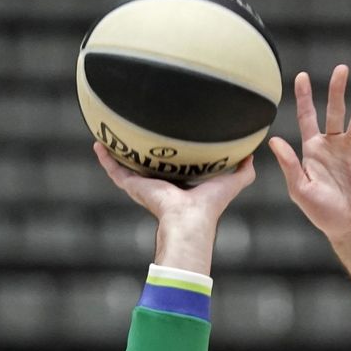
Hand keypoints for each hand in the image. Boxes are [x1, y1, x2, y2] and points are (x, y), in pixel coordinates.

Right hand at [93, 144, 255, 275]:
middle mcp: (160, 184)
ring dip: (117, 152)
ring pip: (126, 167)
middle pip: (147, 165)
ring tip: (108, 135)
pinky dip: (105, 159)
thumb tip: (253, 155)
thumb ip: (243, 171)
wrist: (189, 218)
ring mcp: (144, 186)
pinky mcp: (133, 186)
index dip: (169, 153)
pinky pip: (115, 171)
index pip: (172, 166)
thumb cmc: (210, 205)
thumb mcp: (230, 182)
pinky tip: (97, 144)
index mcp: (180, 184)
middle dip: (140, 152)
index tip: (166, 138)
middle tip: (135, 131)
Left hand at [270, 66, 350, 293]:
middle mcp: (333, 145)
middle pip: (335, 110)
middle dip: (337, 89)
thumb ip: (289, 165)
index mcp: (313, 151)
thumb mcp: (300, 190)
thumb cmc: (323, 213)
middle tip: (341, 69)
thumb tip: (273, 140)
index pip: (308, 116)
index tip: (302, 76)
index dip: (305, 97)